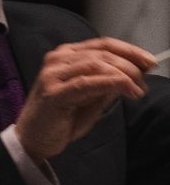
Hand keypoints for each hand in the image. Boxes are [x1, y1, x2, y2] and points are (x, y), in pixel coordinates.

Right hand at [15, 37, 152, 160]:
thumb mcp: (93, 97)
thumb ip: (109, 83)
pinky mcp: (54, 93)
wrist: (34, 140)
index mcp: (66, 56)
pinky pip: (87, 83)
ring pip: (97, 64)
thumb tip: (137, 72)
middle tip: (144, 82)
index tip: (150, 62)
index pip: (103, 44)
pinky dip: (111, 84)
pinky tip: (127, 90)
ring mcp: (52, 75)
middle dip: (131, 66)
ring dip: (124, 76)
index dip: (130, 50)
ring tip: (136, 91)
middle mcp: (57, 60)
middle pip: (102, 53)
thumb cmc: (61, 119)